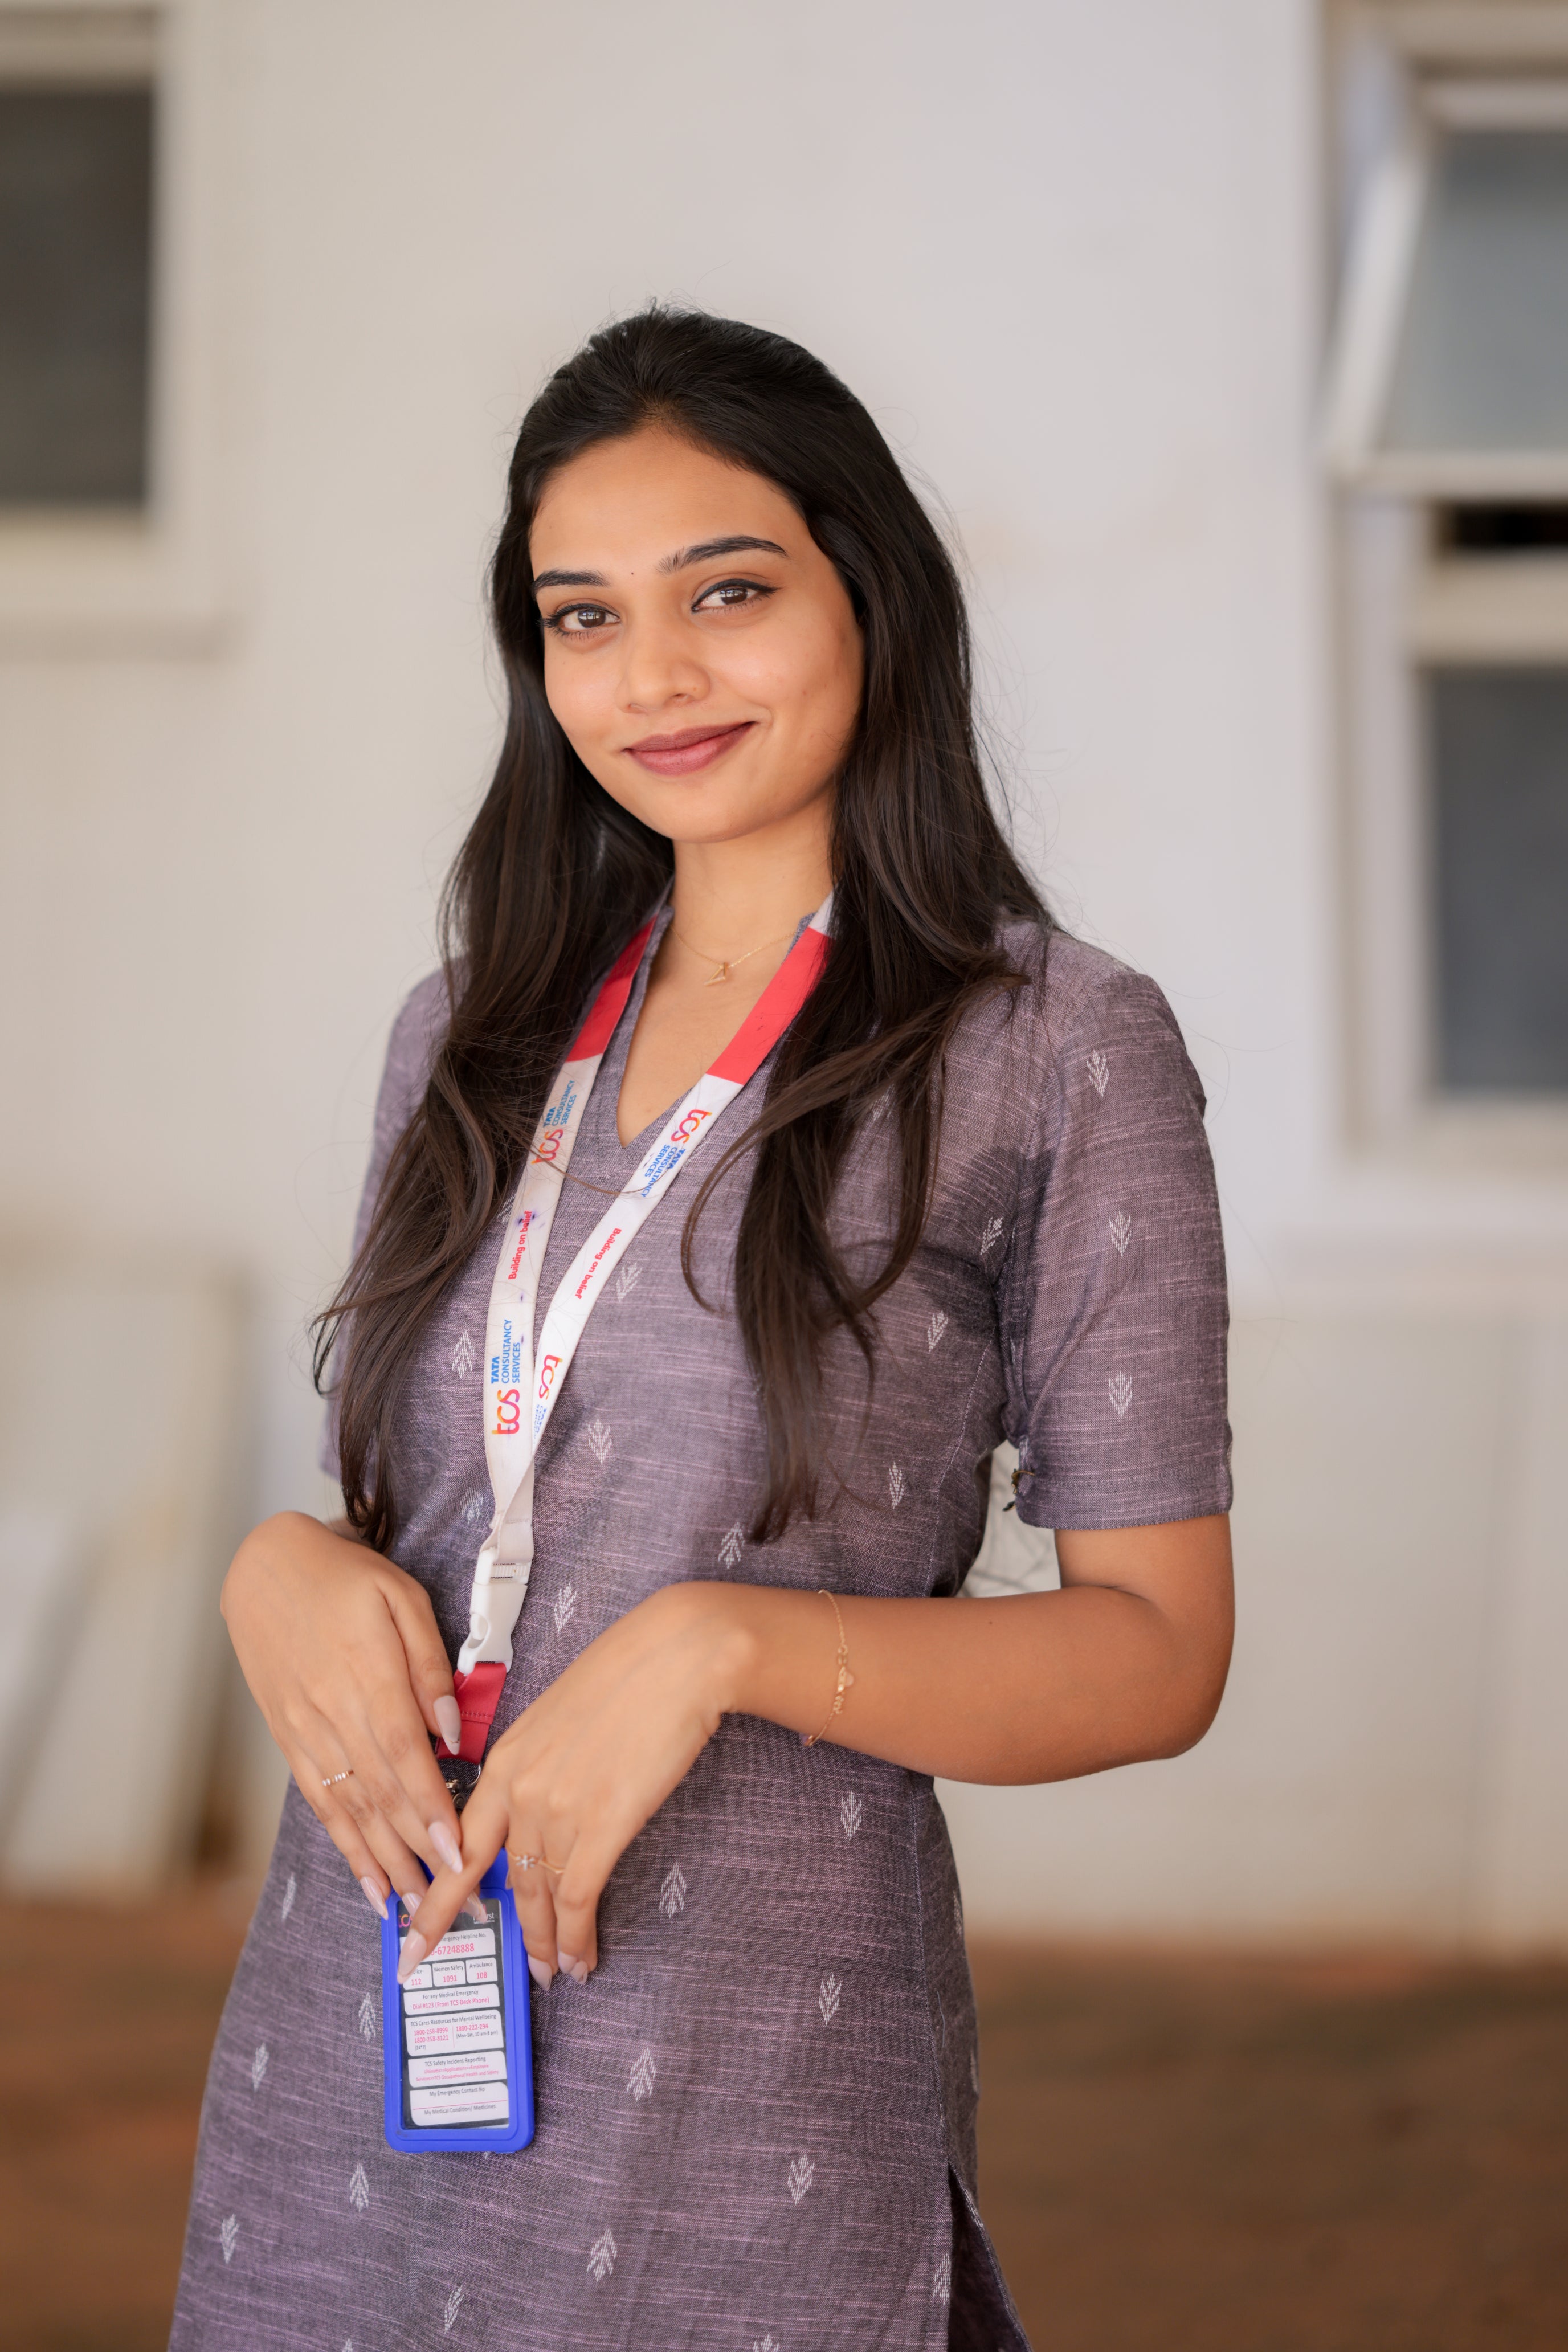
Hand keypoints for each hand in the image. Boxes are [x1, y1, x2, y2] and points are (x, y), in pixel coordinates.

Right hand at [222, 1512, 469, 1919]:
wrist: (263, 1569)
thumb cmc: (345, 1578)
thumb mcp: (401, 1598)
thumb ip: (429, 1666)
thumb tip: (450, 1732)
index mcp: (366, 1674)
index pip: (404, 1757)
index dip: (431, 1810)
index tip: (458, 1854)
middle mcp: (332, 1712)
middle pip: (380, 1795)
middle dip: (417, 1853)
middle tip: (452, 1900)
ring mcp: (305, 1731)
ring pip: (349, 1810)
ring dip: (383, 1864)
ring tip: (415, 1908)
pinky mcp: (289, 1740)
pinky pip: (320, 1804)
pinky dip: (345, 1847)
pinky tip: (368, 1881)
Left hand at [398, 1580, 748, 1986]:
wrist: (677, 1654)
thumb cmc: (629, 1677)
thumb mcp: (560, 1719)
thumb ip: (540, 1768)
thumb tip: (542, 1811)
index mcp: (505, 1760)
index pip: (459, 1845)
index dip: (436, 1902)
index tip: (413, 1942)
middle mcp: (519, 1788)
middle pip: (502, 1880)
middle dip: (508, 1935)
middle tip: (517, 1972)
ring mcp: (558, 1807)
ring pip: (540, 1895)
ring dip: (549, 1942)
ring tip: (557, 1971)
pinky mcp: (602, 1822)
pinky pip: (578, 1896)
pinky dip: (577, 1935)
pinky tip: (583, 1957)